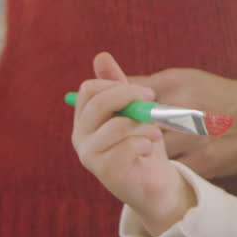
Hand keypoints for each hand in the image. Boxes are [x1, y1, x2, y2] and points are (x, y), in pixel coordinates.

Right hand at [71, 52, 195, 236]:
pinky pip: (126, 147)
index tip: (146, 92)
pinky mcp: (105, 172)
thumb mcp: (134, 110)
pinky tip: (148, 149)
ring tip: (154, 133)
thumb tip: (101, 55)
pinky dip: (144, 143)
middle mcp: (80, 136)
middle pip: (98, 103)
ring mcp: (89, 155)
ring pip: (116, 126)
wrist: (156, 181)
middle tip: (152, 101)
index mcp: (85, 118)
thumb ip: (118, 86)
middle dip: (130, 97)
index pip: (89, 89)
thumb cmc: (144, 141)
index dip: (118, 86)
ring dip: (143, 124)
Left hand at [126, 67, 236, 178]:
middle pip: (136, 124)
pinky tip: (164, 167)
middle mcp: (182, 109)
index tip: (109, 116)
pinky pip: (173, 169)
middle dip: (126, 132)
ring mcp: (194, 138)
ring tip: (142, 154)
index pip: (131, 95)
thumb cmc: (220, 95)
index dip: (117, 107)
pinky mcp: (205, 161)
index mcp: (176, 85)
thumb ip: (152, 84)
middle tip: (120, 139)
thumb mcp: (189, 79)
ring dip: (144, 153)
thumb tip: (116, 85)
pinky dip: (166, 169)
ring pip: (151, 150)